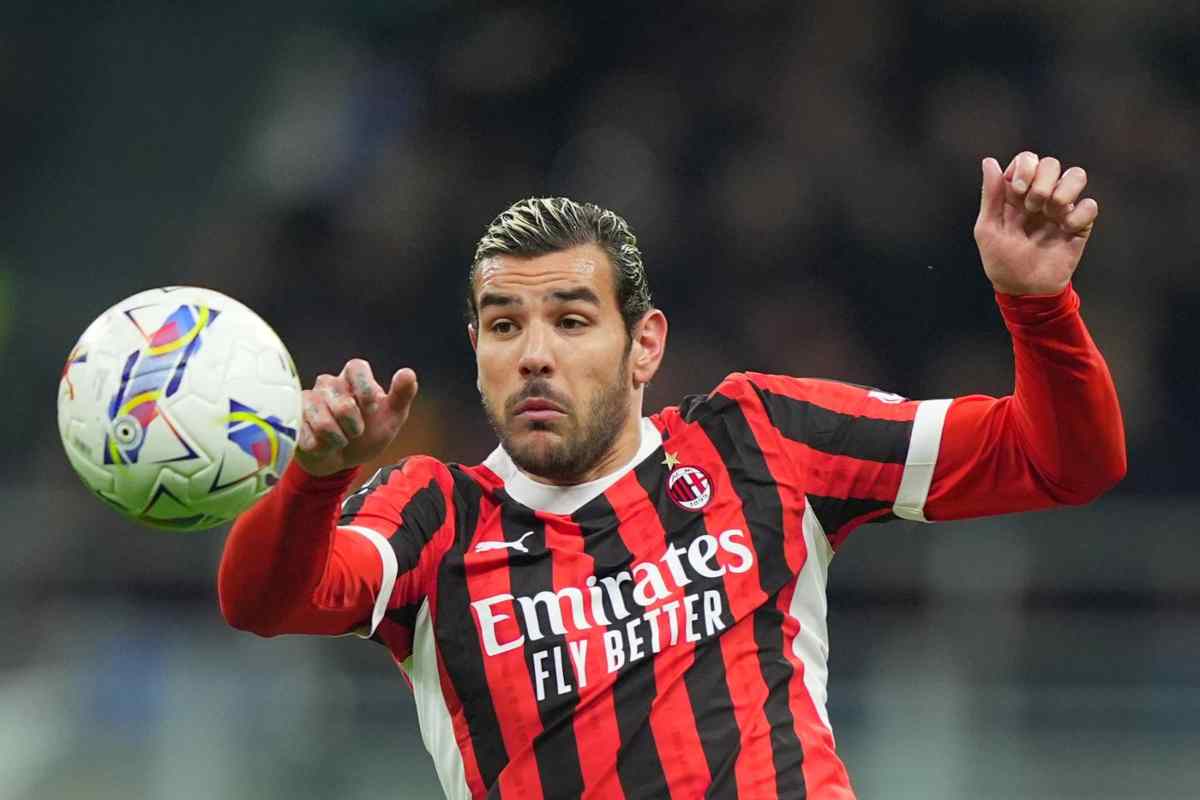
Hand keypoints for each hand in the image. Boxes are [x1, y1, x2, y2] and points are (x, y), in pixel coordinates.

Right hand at [294, 359, 418, 477]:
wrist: (342, 459)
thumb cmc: (368, 434)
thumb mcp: (392, 417)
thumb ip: (402, 395)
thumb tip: (408, 373)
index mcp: (352, 377)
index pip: (356, 367)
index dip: (365, 388)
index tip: (372, 407)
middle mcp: (328, 384)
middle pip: (343, 404)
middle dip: (355, 427)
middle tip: (356, 432)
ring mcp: (308, 401)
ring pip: (324, 423)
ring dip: (338, 440)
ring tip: (339, 439)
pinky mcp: (293, 420)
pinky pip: (308, 437)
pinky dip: (321, 448)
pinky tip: (321, 445)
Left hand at [974, 152, 1098, 295]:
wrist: (1025, 289)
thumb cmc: (1002, 261)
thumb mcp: (988, 229)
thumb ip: (991, 195)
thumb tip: (990, 161)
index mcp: (1016, 193)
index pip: (1028, 159)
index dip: (1026, 168)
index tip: (1017, 190)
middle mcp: (1041, 195)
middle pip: (1052, 163)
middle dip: (1042, 182)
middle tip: (1031, 208)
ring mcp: (1062, 207)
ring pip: (1076, 174)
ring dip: (1063, 191)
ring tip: (1052, 214)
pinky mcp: (1080, 223)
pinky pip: (1090, 204)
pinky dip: (1078, 215)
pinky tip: (1066, 230)